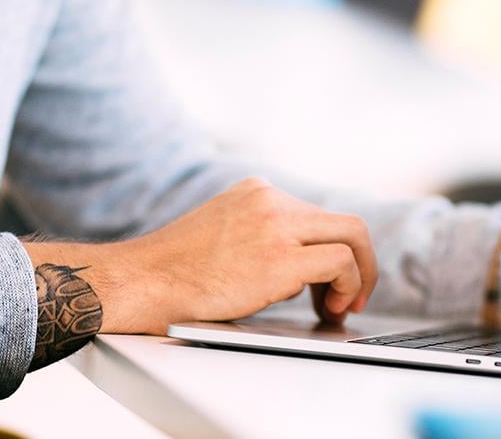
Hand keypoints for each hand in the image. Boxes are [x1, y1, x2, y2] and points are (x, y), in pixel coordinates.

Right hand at [24, 178, 377, 335]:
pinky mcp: (279, 257)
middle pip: (345, 222)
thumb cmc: (172, 274)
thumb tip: (300, 269)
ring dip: (357, 277)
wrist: (141, 282)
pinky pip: (340, 262)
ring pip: (352, 236)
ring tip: (339, 307)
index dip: (332, 252)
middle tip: (350, 297)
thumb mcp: (222, 235)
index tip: (330, 283)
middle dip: (359, 263)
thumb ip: (260, 237)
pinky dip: (346, 286)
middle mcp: (271, 200)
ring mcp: (276, 225)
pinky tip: (328, 307)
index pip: (317, 216)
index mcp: (257, 193)